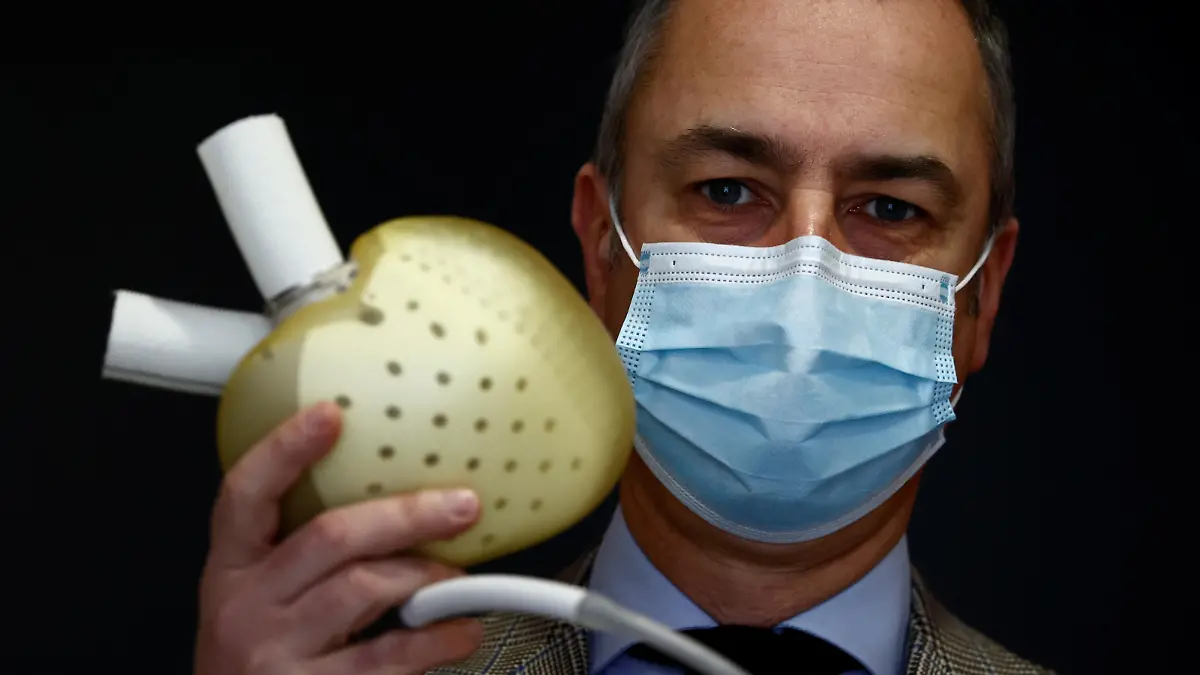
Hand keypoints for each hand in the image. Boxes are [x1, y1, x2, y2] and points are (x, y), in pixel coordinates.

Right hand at [194, 402, 483, 674]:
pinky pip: (386, 656)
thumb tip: (392, 504)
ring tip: (460, 578)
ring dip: (425, 575)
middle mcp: (244, 607)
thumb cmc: (262, 660)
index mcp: (229, 570)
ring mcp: (273, 653)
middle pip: (330, 537)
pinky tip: (461, 631)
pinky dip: (435, 639)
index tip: (332, 414)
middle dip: (405, 514)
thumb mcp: (258, 601)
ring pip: (363, 588)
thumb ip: (303, 555)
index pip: (244, 495)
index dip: (284, 450)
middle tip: (461, 505)